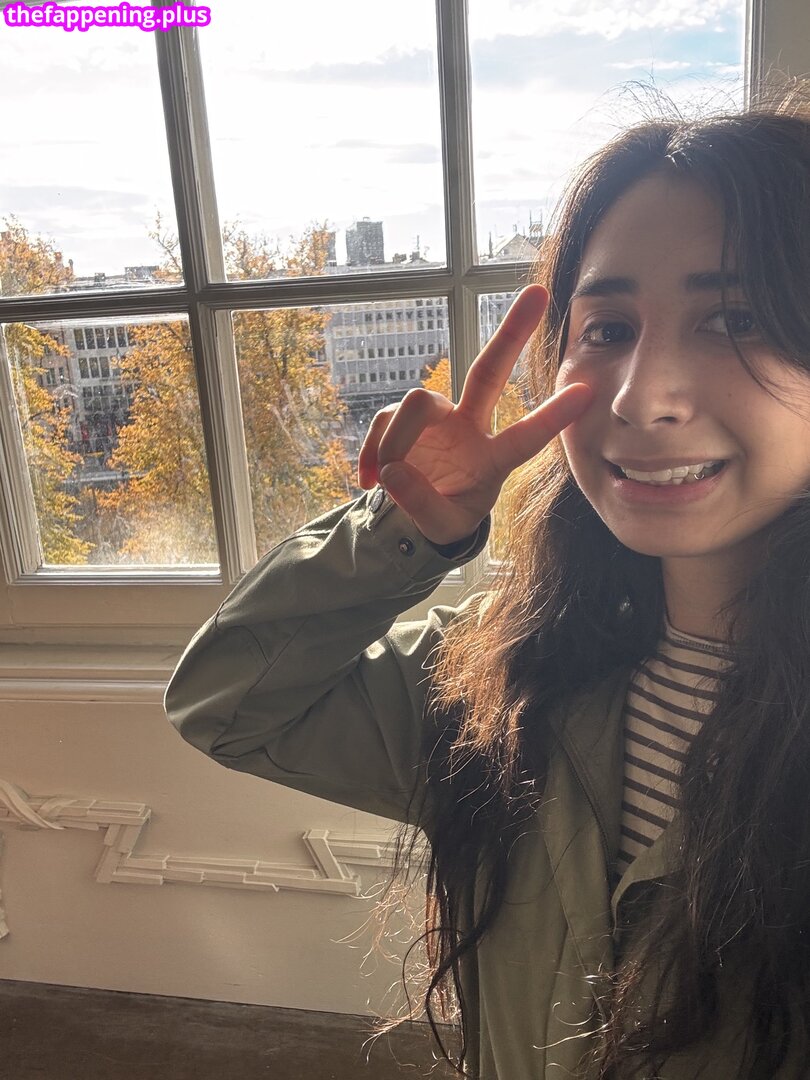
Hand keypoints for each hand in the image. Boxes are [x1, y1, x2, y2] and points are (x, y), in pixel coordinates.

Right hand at [357, 284, 593, 546]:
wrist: (412, 511)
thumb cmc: (444, 514)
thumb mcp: (440, 527)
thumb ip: (422, 506)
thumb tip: (395, 473)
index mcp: (492, 458)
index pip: (525, 437)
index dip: (552, 417)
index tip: (586, 392)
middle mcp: (470, 426)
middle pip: (489, 371)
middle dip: (512, 333)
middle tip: (538, 294)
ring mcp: (437, 417)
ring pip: (417, 401)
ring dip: (396, 439)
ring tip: (386, 478)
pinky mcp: (402, 416)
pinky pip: (383, 421)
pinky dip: (373, 451)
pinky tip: (369, 480)